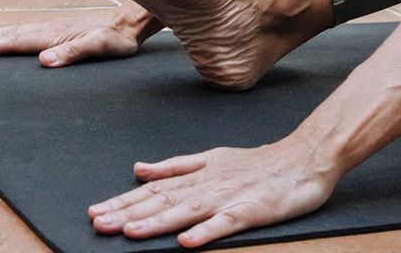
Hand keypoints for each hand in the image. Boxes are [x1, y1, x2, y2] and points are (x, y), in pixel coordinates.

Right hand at [0, 6, 157, 66]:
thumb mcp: (100, 47)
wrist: (133, 22)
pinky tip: (0, 37)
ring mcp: (53, 29)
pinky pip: (24, 33)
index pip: (15, 42)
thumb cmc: (119, 39)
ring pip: (13, 32)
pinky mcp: (59, 31)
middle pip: (7, 35)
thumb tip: (44, 61)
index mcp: (54, 35)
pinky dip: (5, 35)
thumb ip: (73, 53)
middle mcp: (49, 30)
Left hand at [88, 136, 338, 247]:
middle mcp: (208, 184)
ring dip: (156, 222)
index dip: (124, 201)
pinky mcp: (251, 210)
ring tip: (129, 233)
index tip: (96, 212)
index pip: (155, 189)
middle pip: (163, 199)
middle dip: (128, 213)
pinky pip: (226, 223)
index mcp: (199, 173)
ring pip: (187, 211)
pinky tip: (186, 243)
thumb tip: (139, 169)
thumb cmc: (259, 163)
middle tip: (98, 224)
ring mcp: (229, 196)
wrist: (305, 158)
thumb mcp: (213, 158)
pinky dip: (205, 232)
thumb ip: (176, 165)